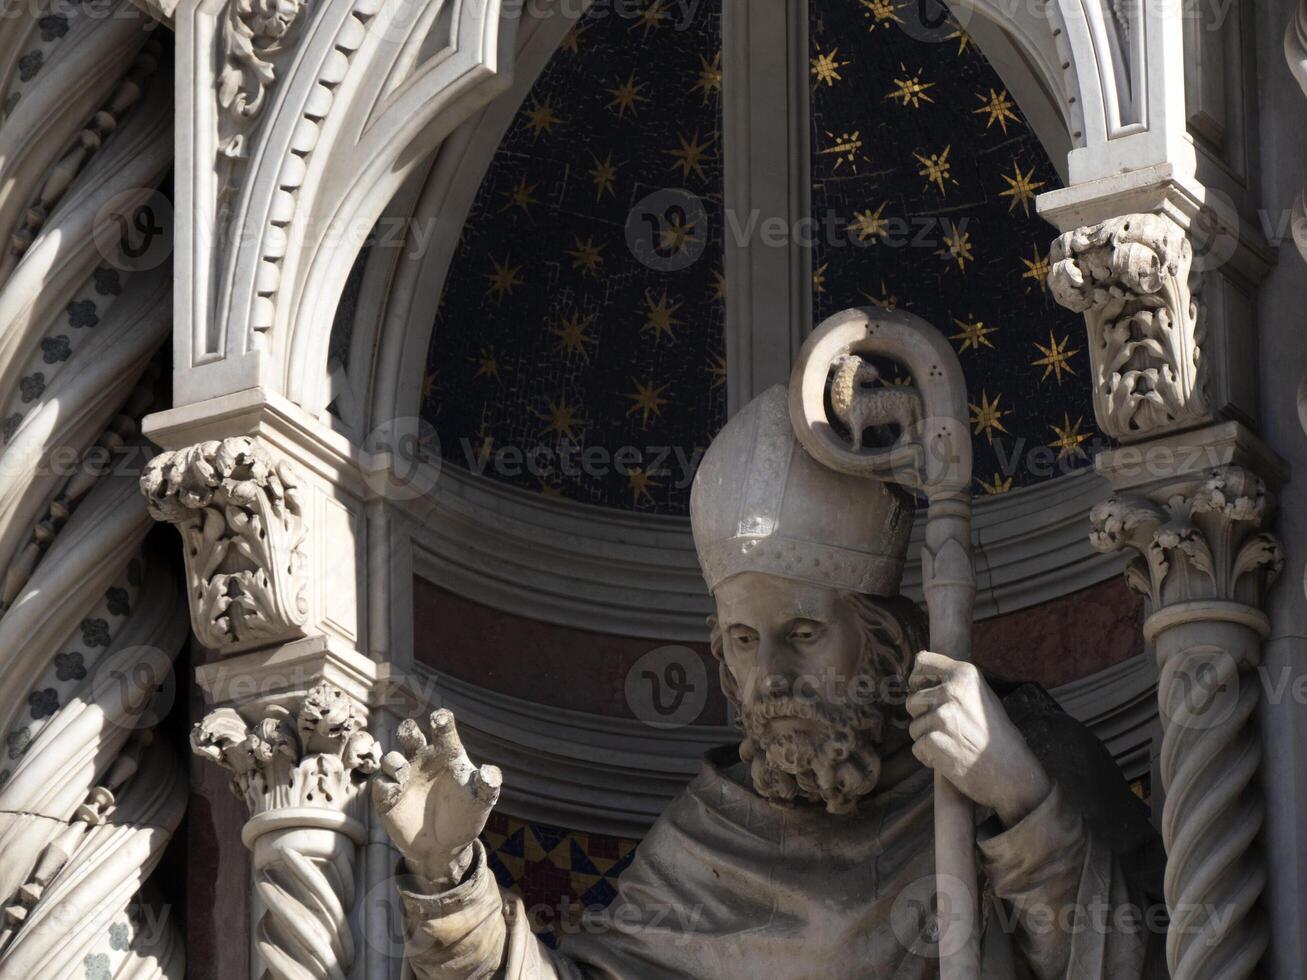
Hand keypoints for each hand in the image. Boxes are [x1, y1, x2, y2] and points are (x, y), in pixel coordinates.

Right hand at [372, 709, 501, 889]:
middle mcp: (422, 760)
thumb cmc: (465, 816)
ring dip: (394, 761)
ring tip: (403, 772)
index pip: (443, 730)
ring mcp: (403, 777)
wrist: (444, 847)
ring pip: (390, 757)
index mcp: (447, 753)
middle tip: (411, 733)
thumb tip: (489, 772)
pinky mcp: (387, 797)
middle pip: (409, 734)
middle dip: (407, 730)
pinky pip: (380, 784)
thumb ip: (487, 785)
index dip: (441, 721)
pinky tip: (396, 792)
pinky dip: (385, 785)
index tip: (440, 718)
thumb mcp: (481, 801)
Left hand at [906, 652, 1051, 826]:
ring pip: (914, 726)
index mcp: (965, 673)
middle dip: (923, 716)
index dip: (917, 679)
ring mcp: (942, 715)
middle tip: (947, 730)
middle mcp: (952, 690)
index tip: (922, 691)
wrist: (1012, 772)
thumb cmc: (997, 736)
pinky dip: (929, 757)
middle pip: (912, 699)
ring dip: (927, 738)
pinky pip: (917, 747)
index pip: (922, 661)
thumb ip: (954, 684)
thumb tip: (917, 677)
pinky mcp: (934, 740)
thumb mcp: (981, 697)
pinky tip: (950, 759)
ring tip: (953, 745)